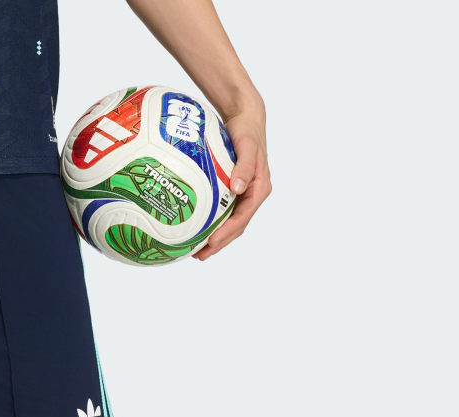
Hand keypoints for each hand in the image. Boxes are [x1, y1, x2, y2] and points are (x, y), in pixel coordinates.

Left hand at [193, 108, 270, 261]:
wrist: (246, 118)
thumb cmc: (247, 131)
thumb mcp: (248, 146)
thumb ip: (244, 166)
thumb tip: (239, 188)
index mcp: (260, 189)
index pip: (243, 218)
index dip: (227, 233)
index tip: (211, 242)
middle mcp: (253, 195)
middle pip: (236, 226)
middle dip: (219, 243)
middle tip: (200, 255)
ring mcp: (244, 194)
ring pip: (230, 223)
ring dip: (216, 238)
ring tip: (198, 250)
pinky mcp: (234, 191)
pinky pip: (224, 212)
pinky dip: (213, 224)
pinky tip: (198, 229)